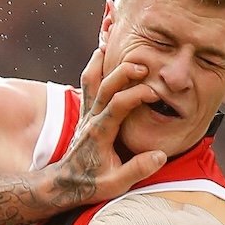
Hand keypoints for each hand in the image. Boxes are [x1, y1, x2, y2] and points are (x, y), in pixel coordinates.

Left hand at [49, 47, 165, 205]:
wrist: (64, 183)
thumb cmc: (90, 183)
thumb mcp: (115, 183)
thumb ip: (137, 169)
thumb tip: (160, 155)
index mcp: (100, 133)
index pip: (117, 105)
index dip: (136, 95)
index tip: (154, 94)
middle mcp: (91, 119)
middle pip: (104, 86)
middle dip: (123, 72)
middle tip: (142, 65)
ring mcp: (86, 114)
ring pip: (90, 80)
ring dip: (101, 61)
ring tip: (112, 41)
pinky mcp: (85, 113)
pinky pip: (87, 84)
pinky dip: (95, 67)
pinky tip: (103, 52)